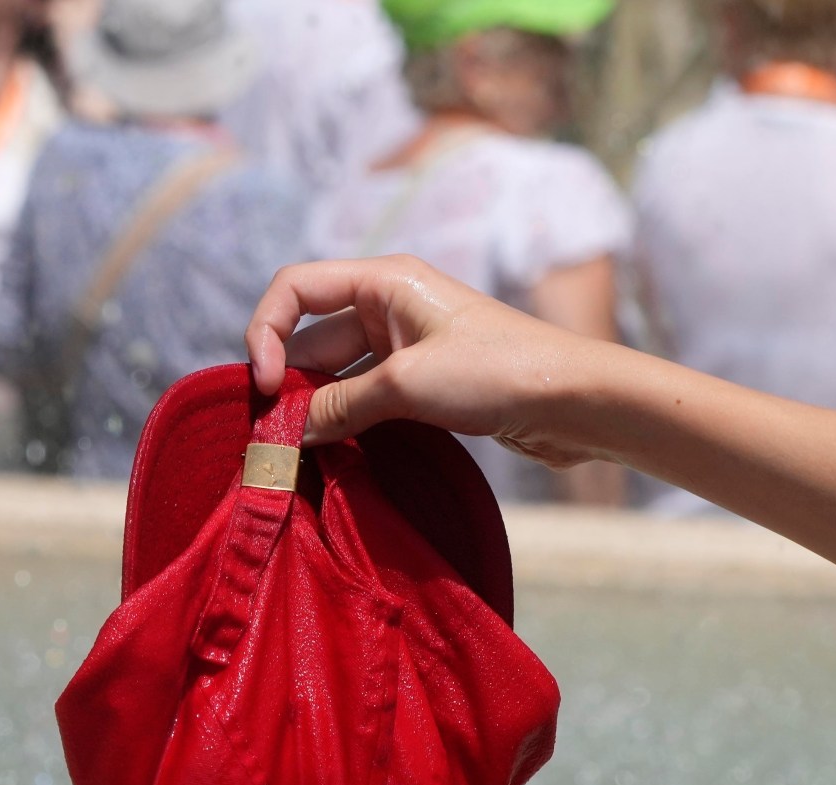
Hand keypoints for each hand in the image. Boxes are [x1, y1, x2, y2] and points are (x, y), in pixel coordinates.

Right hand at [245, 256, 609, 466]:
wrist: (574, 401)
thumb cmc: (498, 372)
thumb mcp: (406, 386)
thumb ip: (339, 406)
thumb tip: (287, 432)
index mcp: (384, 281)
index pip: (294, 287)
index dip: (265, 330)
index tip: (261, 385)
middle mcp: (390, 305)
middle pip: (311, 336)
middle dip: (287, 381)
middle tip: (272, 436)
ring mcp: (408, 345)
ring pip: (337, 372)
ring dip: (315, 407)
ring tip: (296, 452)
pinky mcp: (424, 383)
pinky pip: (366, 396)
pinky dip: (345, 421)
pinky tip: (333, 453)